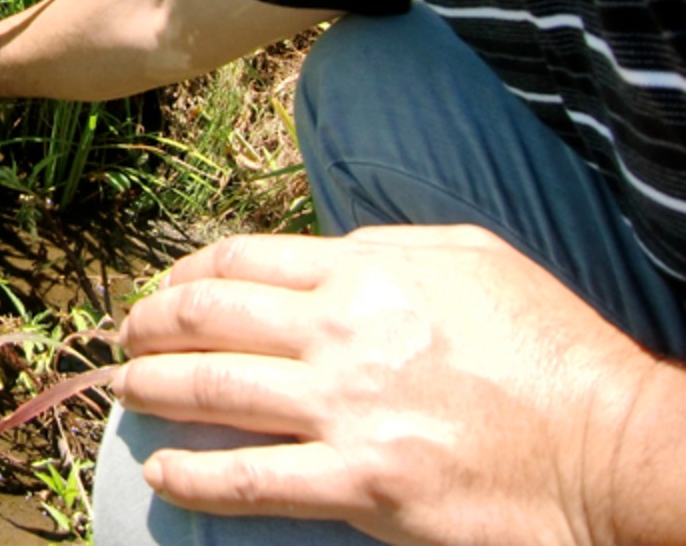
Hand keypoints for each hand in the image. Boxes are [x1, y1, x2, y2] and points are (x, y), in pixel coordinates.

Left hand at [112, 224, 657, 545]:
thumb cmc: (544, 341)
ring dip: (151, 386)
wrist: (608, 440)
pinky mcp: (360, 485)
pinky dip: (193, 475)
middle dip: (151, 323)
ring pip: (213, 390)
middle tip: (125, 336)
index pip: (242, 261)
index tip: (165, 288)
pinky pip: (250, 479)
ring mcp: (343, 409)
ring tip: (122, 389)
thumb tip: (325, 250)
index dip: (186, 274)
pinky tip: (162, 472)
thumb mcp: (465, 255)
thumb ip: (383, 244)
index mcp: (361, 270)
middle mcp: (337, 331)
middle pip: (210, 317)